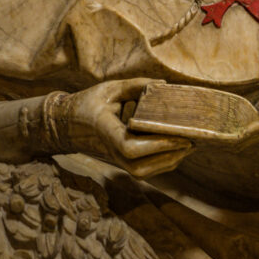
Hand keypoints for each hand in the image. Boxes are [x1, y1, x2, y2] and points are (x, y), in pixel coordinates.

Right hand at [49, 79, 192, 177]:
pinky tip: (176, 150)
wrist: (66, 123)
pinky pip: (142, 170)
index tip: (180, 137)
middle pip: (139, 167)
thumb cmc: (89, 102)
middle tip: (191, 141)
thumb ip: (135, 85)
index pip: (129, 146)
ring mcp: (114, 159)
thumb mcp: (109, 88)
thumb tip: (162, 85)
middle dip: (168, 156)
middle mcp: (109, 149)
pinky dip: (162, 164)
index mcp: (105, 129)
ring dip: (168, 162)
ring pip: (142, 173)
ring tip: (188, 146)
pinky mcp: (119, 161)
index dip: (156, 145)